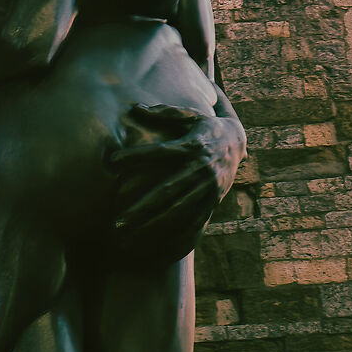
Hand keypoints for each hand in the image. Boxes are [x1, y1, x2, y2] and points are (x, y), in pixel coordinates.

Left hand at [106, 104, 241, 263]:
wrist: (238, 141)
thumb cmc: (204, 127)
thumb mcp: (187, 115)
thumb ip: (162, 113)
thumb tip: (133, 108)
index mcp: (191, 145)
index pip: (159, 152)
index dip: (136, 156)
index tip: (112, 162)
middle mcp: (200, 168)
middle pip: (168, 191)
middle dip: (143, 208)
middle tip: (118, 221)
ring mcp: (208, 187)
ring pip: (179, 211)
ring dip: (155, 225)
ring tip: (132, 235)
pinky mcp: (213, 200)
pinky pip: (195, 221)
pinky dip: (177, 233)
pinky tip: (158, 243)